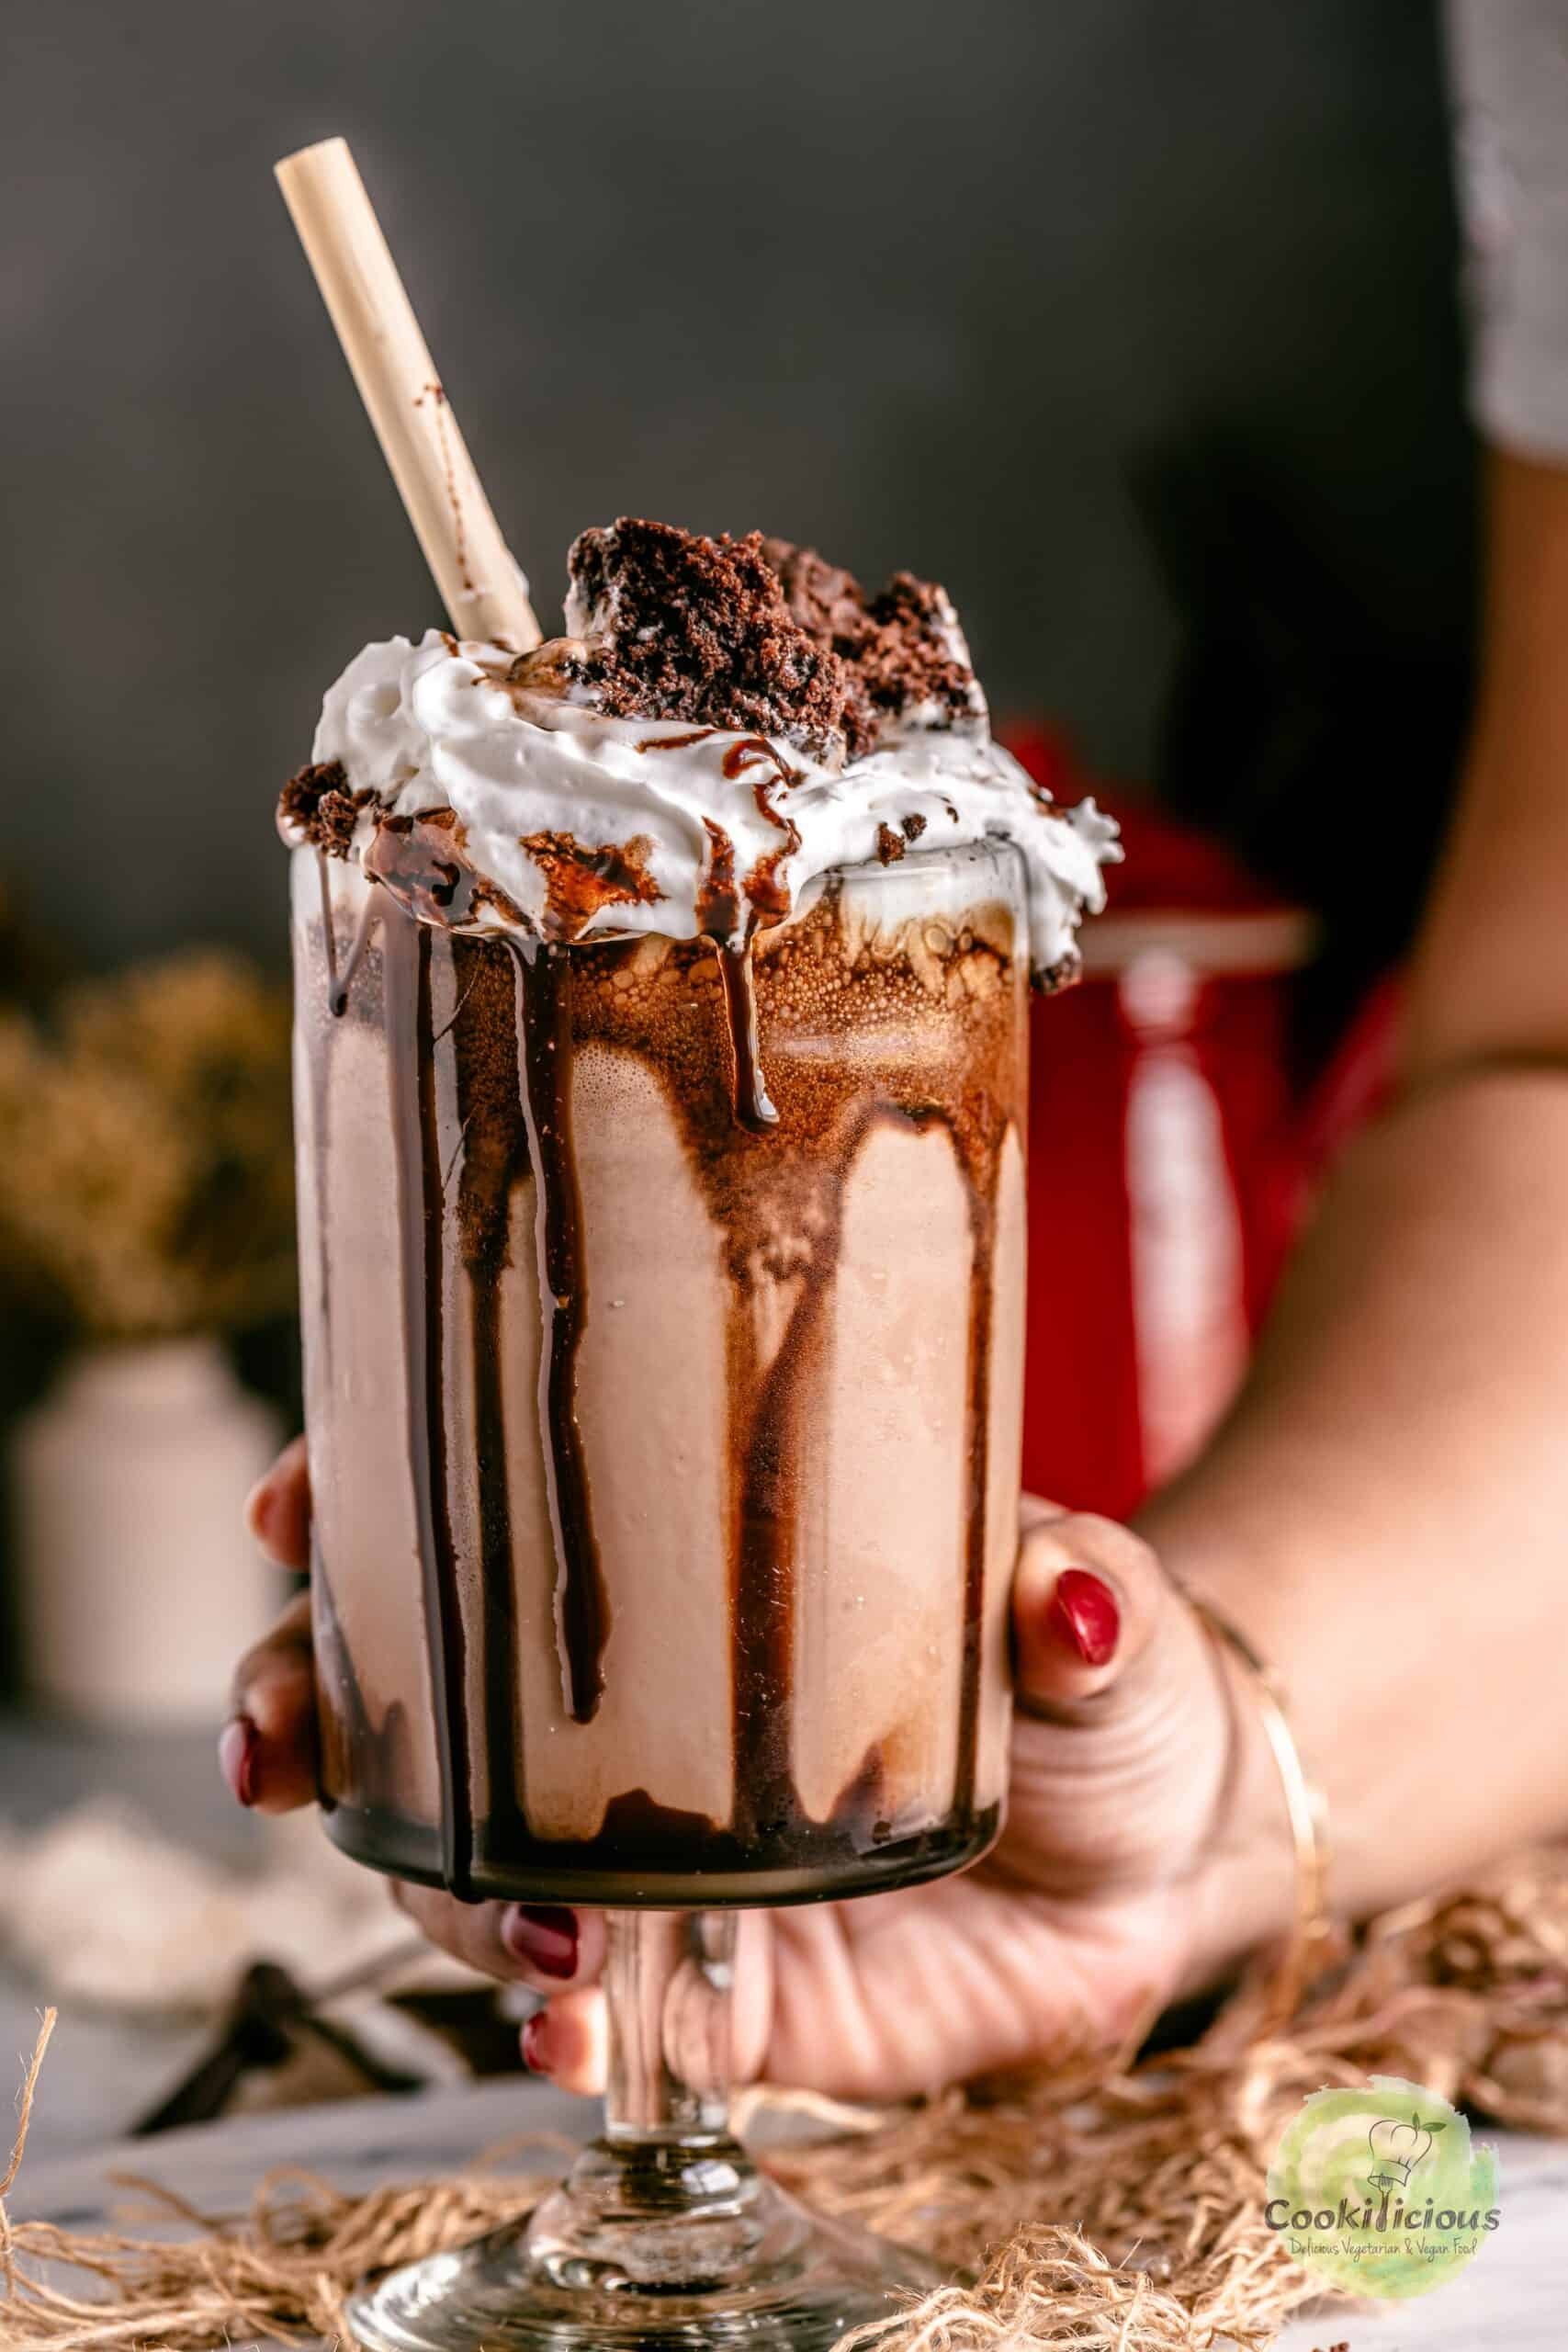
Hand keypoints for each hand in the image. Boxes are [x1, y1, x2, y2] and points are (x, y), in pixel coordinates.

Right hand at [228, 1444, 1284, 2099]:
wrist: (1166, 1837)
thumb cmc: (1101, 1671)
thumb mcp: (1092, 1605)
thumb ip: (1071, 1598)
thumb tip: (1064, 1599)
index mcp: (694, 1578)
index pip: (495, 1523)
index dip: (370, 1505)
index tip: (299, 1500)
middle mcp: (644, 1718)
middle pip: (425, 1705)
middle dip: (315, 1711)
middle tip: (285, 1737)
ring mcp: (673, 1861)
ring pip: (484, 1871)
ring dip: (448, 1889)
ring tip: (516, 1905)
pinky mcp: (735, 1998)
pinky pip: (614, 2021)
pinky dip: (570, 2028)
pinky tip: (570, 2022)